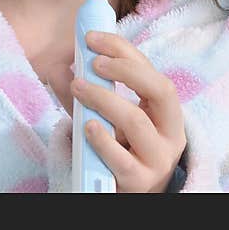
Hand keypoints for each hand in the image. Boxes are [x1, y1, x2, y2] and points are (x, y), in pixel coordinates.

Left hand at [55, 30, 186, 192]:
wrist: (124, 191)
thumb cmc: (117, 148)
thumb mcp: (103, 116)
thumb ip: (82, 93)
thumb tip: (58, 65)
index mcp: (164, 111)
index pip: (152, 70)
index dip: (123, 50)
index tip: (92, 38)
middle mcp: (169, 132)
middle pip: (161, 90)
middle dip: (126, 69)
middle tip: (92, 63)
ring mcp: (158, 159)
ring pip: (136, 121)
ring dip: (103, 99)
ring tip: (78, 88)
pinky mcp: (140, 181)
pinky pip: (122, 158)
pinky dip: (102, 139)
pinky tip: (87, 126)